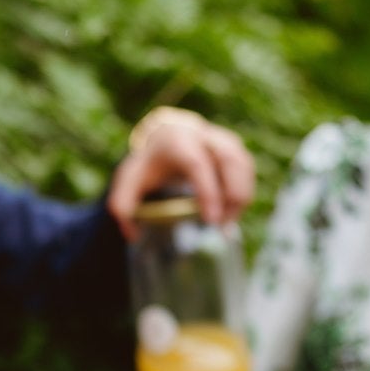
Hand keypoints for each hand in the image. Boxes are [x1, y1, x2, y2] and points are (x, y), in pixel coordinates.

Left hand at [107, 108, 254, 238]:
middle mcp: (202, 135)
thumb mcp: (127, 182)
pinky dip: (245, 190)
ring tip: (228, 223)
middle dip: (232, 194)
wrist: (164, 140)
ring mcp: (221, 139)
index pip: (197, 164)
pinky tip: (234, 212)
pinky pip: (246, 168)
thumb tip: (133, 234)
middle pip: (228, 160)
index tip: (211, 220)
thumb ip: (123, 207)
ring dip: (242, 194)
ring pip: (242, 163)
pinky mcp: (234, 147)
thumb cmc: (147, 166)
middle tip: (223, 225)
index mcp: (175, 141)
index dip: (208, 191)